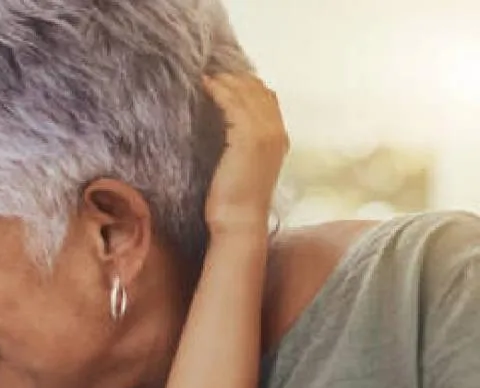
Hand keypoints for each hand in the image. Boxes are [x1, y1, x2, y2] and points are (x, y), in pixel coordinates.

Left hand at [201, 72, 288, 238]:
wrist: (239, 221)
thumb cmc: (234, 200)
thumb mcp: (242, 165)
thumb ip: (241, 144)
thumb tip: (224, 127)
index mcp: (279, 138)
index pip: (268, 100)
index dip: (249, 85)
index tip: (227, 77)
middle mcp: (277, 132)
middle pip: (260, 92)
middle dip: (237, 78)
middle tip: (214, 70)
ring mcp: (265, 134)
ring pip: (247, 94)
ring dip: (227, 81)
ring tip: (207, 74)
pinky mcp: (248, 138)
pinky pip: (233, 105)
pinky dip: (219, 91)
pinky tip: (206, 85)